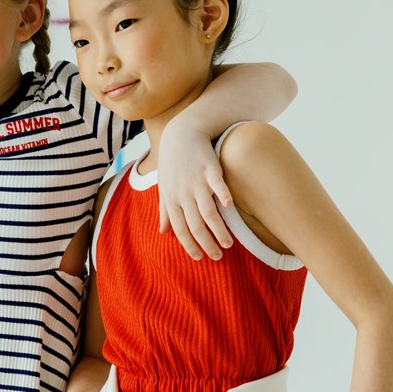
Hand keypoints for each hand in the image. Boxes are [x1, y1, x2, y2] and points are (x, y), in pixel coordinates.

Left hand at [156, 121, 233, 260]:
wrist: (181, 134)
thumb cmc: (173, 164)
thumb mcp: (164, 187)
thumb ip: (165, 211)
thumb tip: (163, 232)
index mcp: (172, 200)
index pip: (180, 229)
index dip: (189, 245)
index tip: (200, 257)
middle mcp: (183, 193)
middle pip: (195, 225)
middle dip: (206, 244)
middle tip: (218, 257)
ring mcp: (197, 181)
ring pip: (207, 211)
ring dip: (219, 230)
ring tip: (229, 244)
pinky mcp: (210, 168)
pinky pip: (217, 184)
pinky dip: (223, 194)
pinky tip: (230, 206)